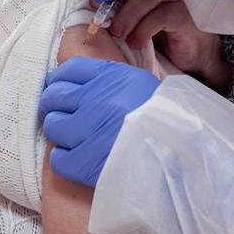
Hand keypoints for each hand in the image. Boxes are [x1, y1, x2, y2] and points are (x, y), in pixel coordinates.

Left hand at [39, 57, 159, 186]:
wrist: (180, 154)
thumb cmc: (160, 118)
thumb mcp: (137, 83)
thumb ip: (106, 79)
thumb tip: (73, 80)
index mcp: (109, 77)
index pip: (67, 70)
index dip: (60, 81)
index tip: (62, 91)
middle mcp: (95, 99)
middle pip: (53, 97)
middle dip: (56, 106)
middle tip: (66, 115)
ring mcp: (88, 131)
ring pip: (53, 126)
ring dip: (62, 132)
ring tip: (77, 138)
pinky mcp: (85, 163)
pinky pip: (58, 158)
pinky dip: (66, 159)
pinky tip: (80, 157)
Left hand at [108, 0, 229, 89]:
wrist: (191, 57)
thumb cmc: (157, 36)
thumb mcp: (131, 20)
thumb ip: (115, 8)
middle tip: (102, 18)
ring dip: (128, 14)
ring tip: (118, 33)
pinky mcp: (184, 16)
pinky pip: (162, 15)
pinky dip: (144, 29)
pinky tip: (137, 42)